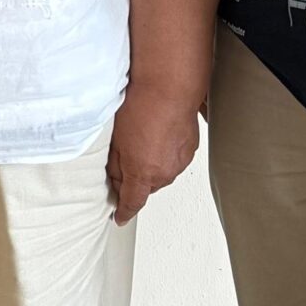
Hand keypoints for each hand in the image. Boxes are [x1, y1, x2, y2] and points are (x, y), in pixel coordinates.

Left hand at [107, 90, 199, 223]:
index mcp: (143, 174)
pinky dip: (164, 153)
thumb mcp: (115, 140)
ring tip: (142, 140)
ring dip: (151, 164)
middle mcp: (164, 173)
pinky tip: (157, 134)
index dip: (124, 212)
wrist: (169, 87)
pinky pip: (173, 159)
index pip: (132, 202)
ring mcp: (179, 162)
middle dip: (135, 178)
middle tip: (124, 158)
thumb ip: (116, 166)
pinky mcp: (190, 150)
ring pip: (161, 173)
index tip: (119, 217)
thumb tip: (116, 180)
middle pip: (146, 186)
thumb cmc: (140, 107)